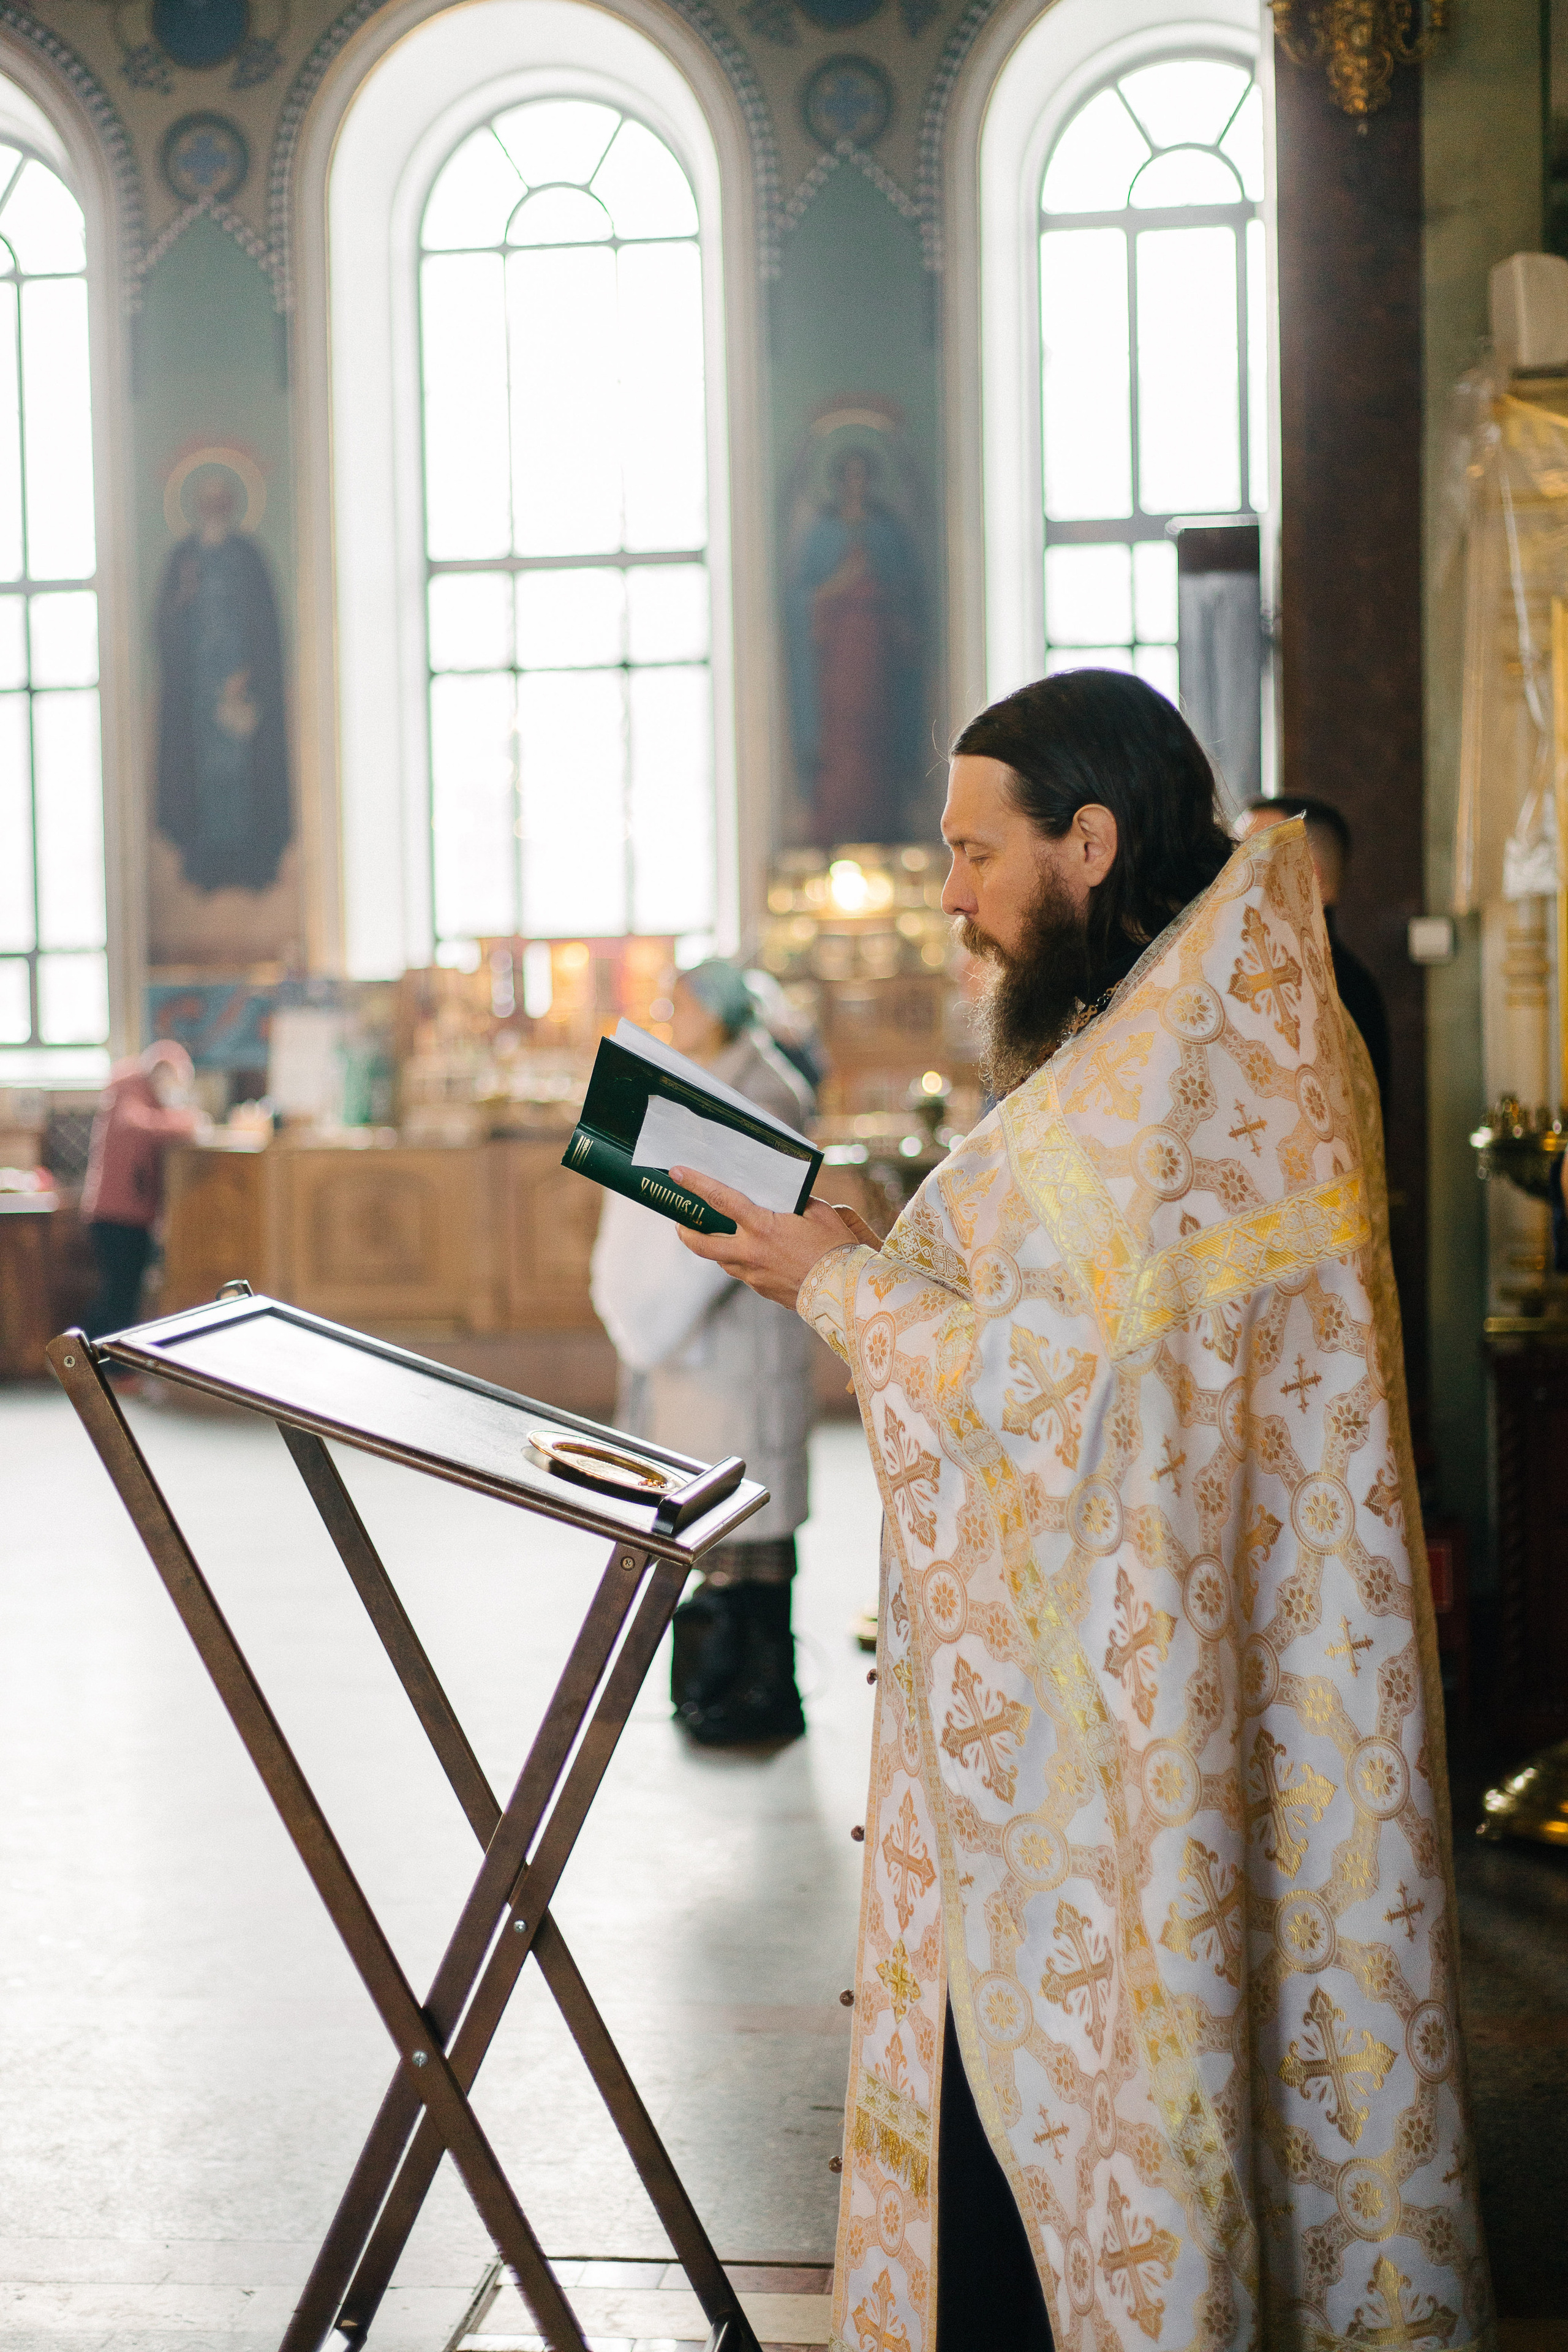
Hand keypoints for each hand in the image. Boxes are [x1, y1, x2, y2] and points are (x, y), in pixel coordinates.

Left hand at [671, 1167, 863, 1307]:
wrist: (845, 1293)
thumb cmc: (836, 1249)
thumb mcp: (820, 1213)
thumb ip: (798, 1202)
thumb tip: (787, 1199)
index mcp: (763, 1227)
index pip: (721, 1200)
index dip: (696, 1184)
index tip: (677, 1173)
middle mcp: (751, 1252)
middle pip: (702, 1243)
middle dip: (685, 1231)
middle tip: (680, 1221)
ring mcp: (753, 1274)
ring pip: (721, 1260)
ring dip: (715, 1246)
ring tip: (717, 1235)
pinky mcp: (761, 1289)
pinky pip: (742, 1272)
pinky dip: (741, 1260)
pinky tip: (752, 1254)